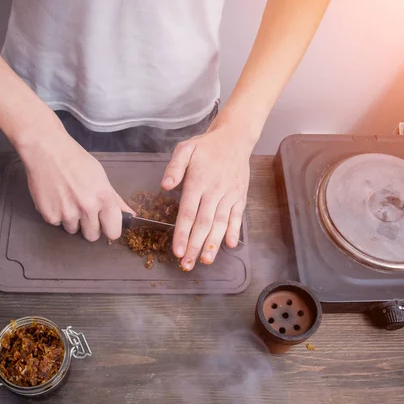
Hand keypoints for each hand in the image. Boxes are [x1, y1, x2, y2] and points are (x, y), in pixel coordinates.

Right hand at [19, 126, 133, 241]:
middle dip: (89, 227)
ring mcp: (67, 213)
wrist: (46, 150)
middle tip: (83, 211)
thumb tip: (131, 215)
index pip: (113, 232)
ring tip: (66, 200)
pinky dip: (56, 214)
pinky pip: (56, 223)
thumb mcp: (101, 176)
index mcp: (104, 198)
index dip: (109, 229)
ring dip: (71, 220)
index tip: (105, 225)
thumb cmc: (76, 160)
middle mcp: (87, 208)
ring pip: (73, 230)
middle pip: (92, 236)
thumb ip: (116, 199)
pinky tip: (54, 197)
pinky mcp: (49, 215)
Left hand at [161, 115, 253, 270]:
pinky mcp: (239, 197)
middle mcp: (214, 191)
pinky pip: (237, 217)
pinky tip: (229, 245)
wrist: (235, 138)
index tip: (177, 251)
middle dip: (194, 246)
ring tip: (204, 261)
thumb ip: (174, 167)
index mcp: (198, 182)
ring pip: (220, 224)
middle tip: (187, 264)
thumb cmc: (206, 146)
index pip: (188, 213)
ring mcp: (229, 195)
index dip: (182, 233)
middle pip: (203, 224)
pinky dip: (234, 231)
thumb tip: (164, 186)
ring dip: (212, 244)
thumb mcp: (185, 149)